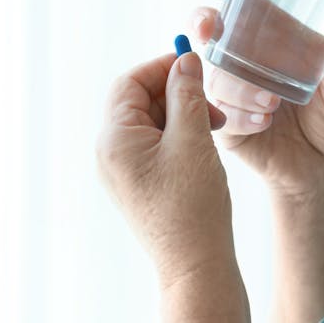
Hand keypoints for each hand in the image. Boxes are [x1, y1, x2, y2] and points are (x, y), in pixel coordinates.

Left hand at [96, 51, 248, 320]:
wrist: (195, 264)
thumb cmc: (193, 206)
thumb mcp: (193, 140)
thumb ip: (187, 95)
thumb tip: (184, 59)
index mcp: (114, 139)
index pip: (129, 82)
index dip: (162, 67)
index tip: (194, 64)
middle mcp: (109, 153)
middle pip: (137, 100)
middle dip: (176, 93)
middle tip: (212, 102)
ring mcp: (122, 170)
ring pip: (149, 121)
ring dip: (181, 114)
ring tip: (214, 126)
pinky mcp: (138, 182)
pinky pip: (153, 144)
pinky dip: (178, 134)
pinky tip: (203, 143)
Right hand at [192, 0, 323, 320]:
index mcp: (277, 40)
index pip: (246, 2)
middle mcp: (250, 60)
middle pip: (212, 29)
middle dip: (203, 22)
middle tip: (211, 27)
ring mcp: (234, 91)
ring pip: (213, 72)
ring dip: (235, 82)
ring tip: (271, 103)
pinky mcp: (228, 123)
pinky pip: (219, 112)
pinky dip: (239, 115)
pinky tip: (264, 123)